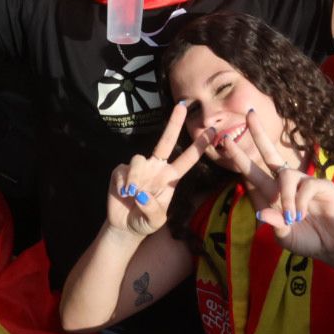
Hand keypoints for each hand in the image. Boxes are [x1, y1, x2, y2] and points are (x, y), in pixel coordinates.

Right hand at [106, 103, 210, 237]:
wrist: (125, 226)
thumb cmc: (146, 221)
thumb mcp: (155, 220)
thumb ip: (152, 209)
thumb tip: (141, 194)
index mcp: (170, 177)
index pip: (187, 159)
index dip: (199, 146)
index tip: (213, 131)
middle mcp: (156, 168)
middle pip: (166, 142)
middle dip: (174, 124)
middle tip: (181, 107)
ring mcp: (139, 168)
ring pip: (139, 160)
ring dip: (136, 178)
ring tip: (132, 195)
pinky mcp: (121, 170)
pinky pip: (123, 170)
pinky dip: (123, 183)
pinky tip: (122, 194)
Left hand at [217, 112, 333, 267]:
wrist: (333, 247)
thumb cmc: (307, 240)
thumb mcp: (285, 238)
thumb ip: (273, 225)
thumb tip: (260, 214)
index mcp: (273, 194)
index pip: (253, 173)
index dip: (240, 158)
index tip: (226, 141)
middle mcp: (286, 184)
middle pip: (270, 153)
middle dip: (259, 133)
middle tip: (249, 114)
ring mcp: (304, 182)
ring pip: (286, 175)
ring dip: (286, 197)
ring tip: (292, 218)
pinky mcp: (322, 185)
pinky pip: (306, 185)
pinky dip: (300, 201)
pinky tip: (302, 215)